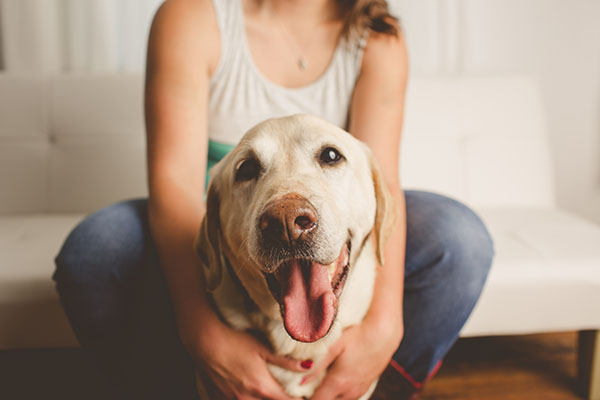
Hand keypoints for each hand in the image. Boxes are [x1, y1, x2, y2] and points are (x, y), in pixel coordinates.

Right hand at [190, 320, 305, 399]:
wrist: (204, 341)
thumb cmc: (234, 340)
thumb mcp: (262, 347)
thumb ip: (285, 361)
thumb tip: (308, 367)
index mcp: (262, 387)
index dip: (297, 399)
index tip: (302, 395)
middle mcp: (247, 399)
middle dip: (280, 399)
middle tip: (286, 393)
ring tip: (267, 391)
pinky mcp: (219, 399)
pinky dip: (246, 399)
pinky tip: (248, 393)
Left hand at [304, 317, 403, 399]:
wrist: (384, 334)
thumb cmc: (357, 335)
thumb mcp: (334, 346)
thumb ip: (317, 365)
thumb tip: (301, 381)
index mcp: (338, 382)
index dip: (306, 398)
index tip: (299, 390)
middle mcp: (350, 391)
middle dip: (318, 396)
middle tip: (309, 386)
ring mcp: (360, 389)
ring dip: (330, 396)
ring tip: (321, 382)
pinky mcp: (367, 385)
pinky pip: (350, 396)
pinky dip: (340, 393)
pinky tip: (337, 379)